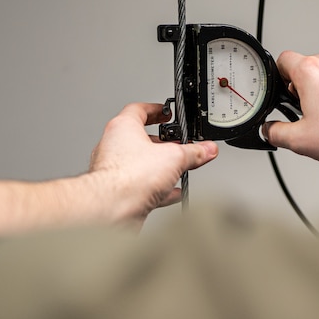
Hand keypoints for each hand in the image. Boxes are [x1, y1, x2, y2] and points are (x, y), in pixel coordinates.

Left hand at [89, 103, 217, 222]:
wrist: (112, 209)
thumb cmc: (128, 177)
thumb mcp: (174, 158)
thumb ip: (194, 152)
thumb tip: (207, 149)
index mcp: (123, 127)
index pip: (139, 110)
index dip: (156, 110)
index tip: (167, 114)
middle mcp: (113, 146)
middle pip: (141, 138)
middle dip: (163, 142)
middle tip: (179, 144)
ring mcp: (114, 170)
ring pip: (140, 163)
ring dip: (160, 166)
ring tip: (178, 169)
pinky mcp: (118, 191)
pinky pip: (140, 184)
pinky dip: (157, 187)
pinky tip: (172, 192)